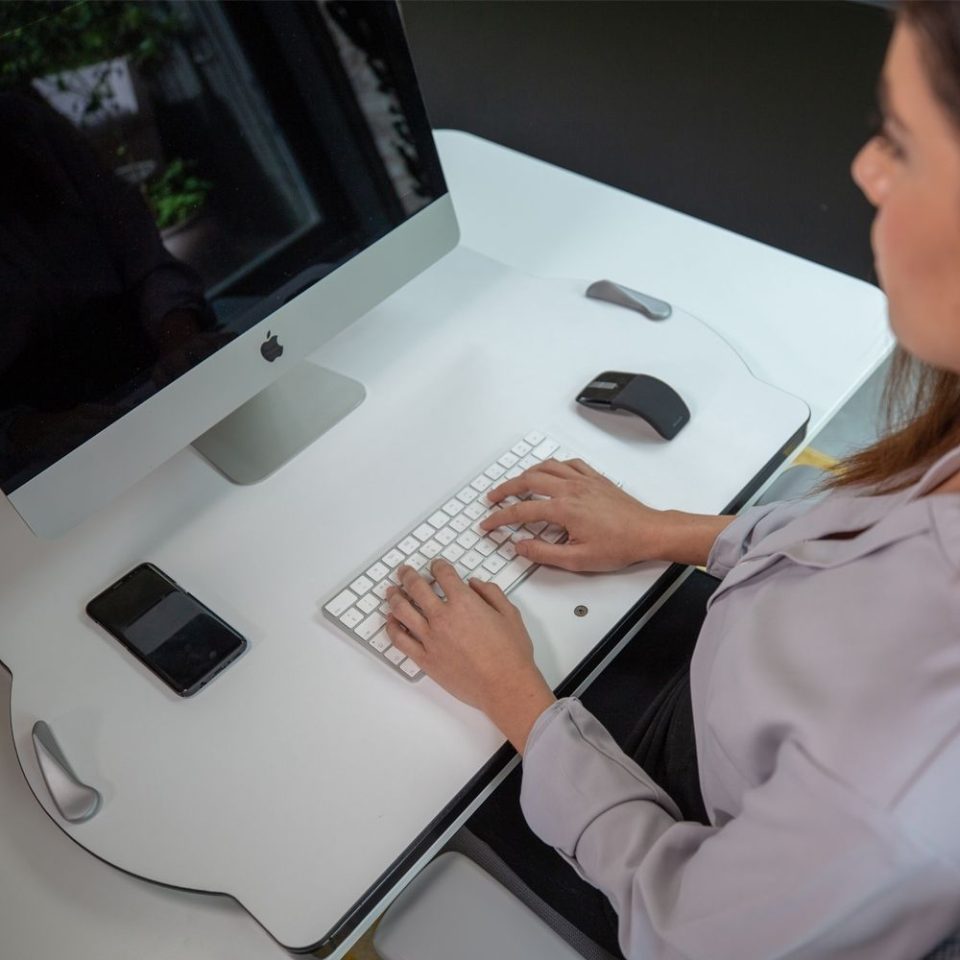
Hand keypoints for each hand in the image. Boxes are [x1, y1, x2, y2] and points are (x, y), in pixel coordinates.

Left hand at [385, 560, 555, 751]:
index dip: (438, 565)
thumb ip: (491, 593)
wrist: (504, 686)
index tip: (436, 565)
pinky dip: (391, 627)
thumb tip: (475, 584)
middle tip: (404, 571)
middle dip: (408, 575)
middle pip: (416, 587)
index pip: (443, 574)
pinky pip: (400, 640)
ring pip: (402, 611)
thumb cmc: (511, 653)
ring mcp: (430, 639)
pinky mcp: (425, 659)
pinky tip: (390, 621)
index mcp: (464, 602)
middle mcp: (442, 617)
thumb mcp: (510, 614)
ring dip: (394, 596)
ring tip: (391, 591)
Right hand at [480, 457, 669, 571]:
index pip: (521, 511)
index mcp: (564, 509)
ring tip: (515, 483)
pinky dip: (553, 466)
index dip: (500, 518)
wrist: (648, 532)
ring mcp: (583, 480)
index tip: (489, 524)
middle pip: (528, 481)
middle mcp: (571, 489)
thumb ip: (544, 553)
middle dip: (505, 489)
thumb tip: (520, 546)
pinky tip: (550, 472)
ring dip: (526, 473)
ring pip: (546, 467)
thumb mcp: (577, 560)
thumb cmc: (619, 546)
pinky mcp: (595, 478)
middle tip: (493, 498)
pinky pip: (568, 464)